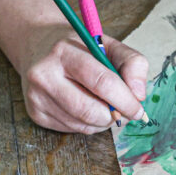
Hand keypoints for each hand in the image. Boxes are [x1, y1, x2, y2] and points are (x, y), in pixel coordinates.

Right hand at [19, 24, 149, 133]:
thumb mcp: (109, 45)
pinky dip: (89, 125)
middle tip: (126, 112)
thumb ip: (133, 63)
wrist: (39, 47)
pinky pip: (72, 129)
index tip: (139, 110)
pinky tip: (89, 108)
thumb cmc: (81, 48)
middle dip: (114, 115)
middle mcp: (44, 75)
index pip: (101, 82)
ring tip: (107, 107)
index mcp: (64, 52)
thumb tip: (139, 95)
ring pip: (82, 124)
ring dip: (104, 122)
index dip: (125, 100)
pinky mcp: (35, 113)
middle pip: (89, 110)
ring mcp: (36, 96)